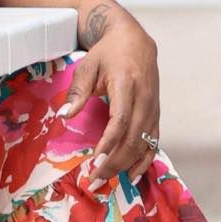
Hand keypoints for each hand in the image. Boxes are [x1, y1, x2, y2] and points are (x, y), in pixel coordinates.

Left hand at [59, 8, 159, 189]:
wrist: (135, 41)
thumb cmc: (107, 53)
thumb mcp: (87, 66)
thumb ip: (77, 92)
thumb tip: (64, 116)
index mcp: (126, 85)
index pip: (120, 120)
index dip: (109, 143)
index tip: (95, 160)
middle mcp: (145, 99)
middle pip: (133, 138)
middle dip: (115, 162)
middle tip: (95, 178)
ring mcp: (154, 108)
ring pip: (145, 144)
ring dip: (127, 165)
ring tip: (109, 180)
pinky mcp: (157, 114)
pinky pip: (154, 142)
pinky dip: (145, 160)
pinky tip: (132, 173)